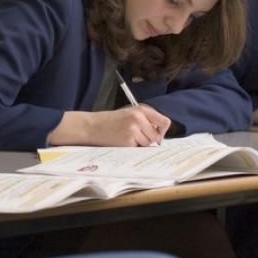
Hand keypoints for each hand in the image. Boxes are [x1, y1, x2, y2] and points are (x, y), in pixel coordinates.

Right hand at [48, 104, 170, 146]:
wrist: (92, 126)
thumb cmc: (111, 121)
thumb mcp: (129, 113)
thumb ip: (146, 120)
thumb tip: (160, 135)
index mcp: (141, 109)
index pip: (165, 122)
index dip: (162, 130)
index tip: (156, 134)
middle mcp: (139, 118)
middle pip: (157, 136)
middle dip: (149, 139)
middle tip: (135, 136)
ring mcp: (134, 129)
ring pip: (148, 143)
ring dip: (140, 144)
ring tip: (126, 136)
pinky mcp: (128, 140)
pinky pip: (138, 148)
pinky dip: (132, 147)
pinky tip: (121, 141)